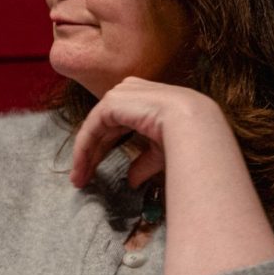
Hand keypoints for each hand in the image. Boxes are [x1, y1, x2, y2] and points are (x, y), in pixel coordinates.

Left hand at [68, 78, 228, 189]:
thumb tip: (131, 181)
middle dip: (92, 155)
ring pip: (94, 129)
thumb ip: (142, 162)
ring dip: (84, 155)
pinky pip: (91, 128)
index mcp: (144, 100)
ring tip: (79, 179)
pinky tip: (81, 167)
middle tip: (82, 178)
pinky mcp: (111, 102)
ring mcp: (119, 95)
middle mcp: (130, 93)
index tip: (95, 171)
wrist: (194, 125)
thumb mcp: (160, 151)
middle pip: (103, 128)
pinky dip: (84, 149)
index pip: (117, 125)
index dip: (105, 149)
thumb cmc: (187, 137)